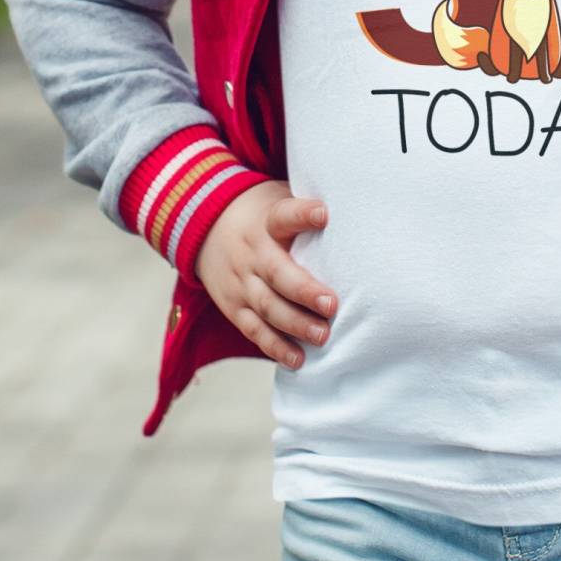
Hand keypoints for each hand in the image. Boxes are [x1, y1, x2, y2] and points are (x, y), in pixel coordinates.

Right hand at [193, 181, 338, 370]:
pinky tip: (298, 359)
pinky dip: (275, 346)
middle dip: (304, 291)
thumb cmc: (261, 216)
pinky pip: (254, 330)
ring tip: (322, 336)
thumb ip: (306, 209)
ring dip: (295, 324)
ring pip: (267, 307)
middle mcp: (252, 255)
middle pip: (276, 273)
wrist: (205, 228)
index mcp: (266, 223)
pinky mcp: (234, 307)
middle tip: (332, 306)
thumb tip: (355, 211)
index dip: (303, 214)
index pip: (283, 216)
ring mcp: (240, 284)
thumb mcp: (277, 200)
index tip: (324, 213)